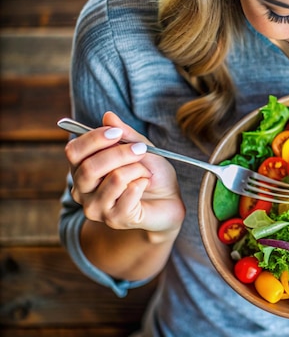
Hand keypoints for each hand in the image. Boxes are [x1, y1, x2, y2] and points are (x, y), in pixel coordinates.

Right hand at [64, 112, 184, 239]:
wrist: (168, 201)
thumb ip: (125, 134)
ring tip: (145, 173)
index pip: (73, 152)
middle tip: (141, 150)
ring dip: (137, 170)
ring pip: (114, 178)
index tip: (117, 133)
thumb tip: (109, 116)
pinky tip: (144, 186)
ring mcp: (96, 208)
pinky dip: (142, 183)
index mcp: (81, 169)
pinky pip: (129, 193)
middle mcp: (82, 190)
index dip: (94, 139)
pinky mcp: (114, 219)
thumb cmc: (150, 173)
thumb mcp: (140, 148)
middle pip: (90, 167)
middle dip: (120, 153)